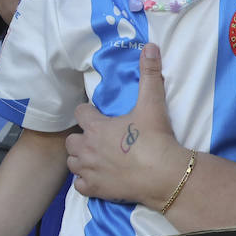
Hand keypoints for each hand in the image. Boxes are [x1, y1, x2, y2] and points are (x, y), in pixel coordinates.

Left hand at [67, 41, 182, 205]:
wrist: (163, 174)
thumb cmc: (155, 138)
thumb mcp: (152, 103)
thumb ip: (149, 75)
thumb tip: (150, 46)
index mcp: (96, 127)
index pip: (80, 113)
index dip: (88, 113)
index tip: (97, 115)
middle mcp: (86, 148)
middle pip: (72, 140)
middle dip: (82, 138)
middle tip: (98, 139)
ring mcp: (88, 170)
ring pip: (72, 162)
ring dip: (80, 159)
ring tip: (95, 158)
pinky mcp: (94, 189)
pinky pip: (79, 185)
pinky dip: (85, 181)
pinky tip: (96, 178)